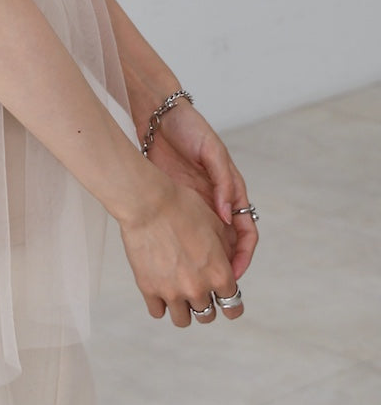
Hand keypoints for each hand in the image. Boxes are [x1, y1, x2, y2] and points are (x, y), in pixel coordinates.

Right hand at [119, 167, 243, 327]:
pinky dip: (160, 305)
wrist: (149, 203)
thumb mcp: (215, 226)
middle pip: (207, 316)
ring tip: (177, 294)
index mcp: (219, 274)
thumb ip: (225, 253)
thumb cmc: (183, 207)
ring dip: (183, 309)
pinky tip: (160, 291)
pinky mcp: (148, 289)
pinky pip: (157, 312)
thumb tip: (227, 265)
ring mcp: (172, 291)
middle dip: (206, 305)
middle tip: (197, 291)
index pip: (233, 307)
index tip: (225, 303)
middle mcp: (198, 288)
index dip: (231, 306)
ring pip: (183, 320)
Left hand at [144, 102, 257, 280]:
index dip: (244, 255)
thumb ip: (223, 181)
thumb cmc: (189, 129)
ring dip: (204, 262)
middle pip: (226, 244)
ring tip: (194, 280)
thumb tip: (229, 215)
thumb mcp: (212, 151)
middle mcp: (216, 201)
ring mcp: (196, 203)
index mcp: (231, 191)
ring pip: (205, 242)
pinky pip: (184, 231)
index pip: (246, 232)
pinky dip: (182, 247)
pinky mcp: (176, 200)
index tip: (235, 274)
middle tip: (216, 288)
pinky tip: (172, 260)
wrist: (158, 116)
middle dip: (225, 267)